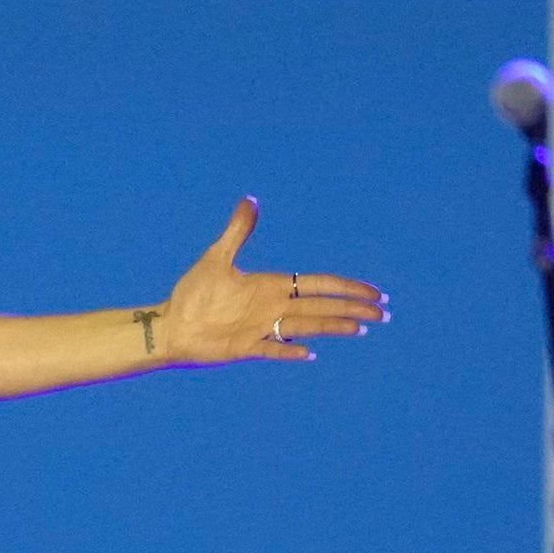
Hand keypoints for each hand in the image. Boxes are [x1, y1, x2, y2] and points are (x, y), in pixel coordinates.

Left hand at [159, 198, 387, 363]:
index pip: (318, 285)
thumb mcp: (216, 258)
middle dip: (352, 309)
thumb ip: (238, 231)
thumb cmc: (193, 294)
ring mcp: (260, 328)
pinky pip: (272, 350)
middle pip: (321, 306)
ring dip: (332, 326)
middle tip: (383, 315)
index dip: (347, 288)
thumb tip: (250, 199)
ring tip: (360, 329)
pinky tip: (309, 353)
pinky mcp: (245, 347)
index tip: (374, 293)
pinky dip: (289, 351)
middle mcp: (272, 308)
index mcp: (272, 286)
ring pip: (305, 326)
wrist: (170, 324)